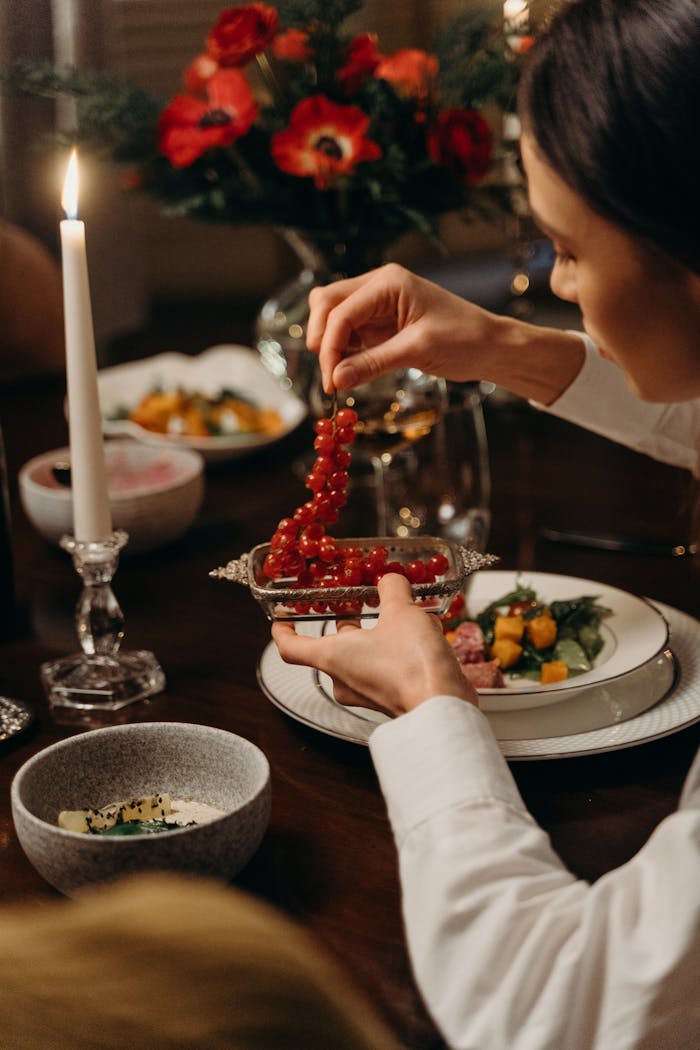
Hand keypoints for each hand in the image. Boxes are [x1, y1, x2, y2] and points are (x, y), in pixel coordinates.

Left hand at [272, 573, 477, 715]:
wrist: (442, 706)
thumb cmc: (411, 663)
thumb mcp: (401, 611)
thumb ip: (392, 589)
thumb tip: (391, 580)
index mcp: (332, 657)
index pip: (291, 648)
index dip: (283, 630)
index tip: (283, 617)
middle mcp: (344, 678)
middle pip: (334, 645)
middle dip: (349, 620)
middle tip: (358, 600)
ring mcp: (367, 691)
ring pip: (365, 653)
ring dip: (382, 631)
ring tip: (406, 611)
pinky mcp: (390, 697)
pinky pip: (387, 667)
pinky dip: (400, 647)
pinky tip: (424, 631)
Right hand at [306, 263, 497, 392]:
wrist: (490, 345)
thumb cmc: (463, 339)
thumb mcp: (417, 351)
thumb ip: (373, 363)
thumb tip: (335, 379)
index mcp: (388, 282)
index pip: (341, 311)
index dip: (329, 346)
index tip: (331, 382)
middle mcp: (378, 286)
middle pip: (327, 304)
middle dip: (322, 340)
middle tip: (330, 378)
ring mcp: (376, 303)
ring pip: (332, 315)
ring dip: (329, 344)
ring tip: (339, 376)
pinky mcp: (379, 322)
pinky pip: (347, 331)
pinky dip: (341, 350)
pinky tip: (350, 369)